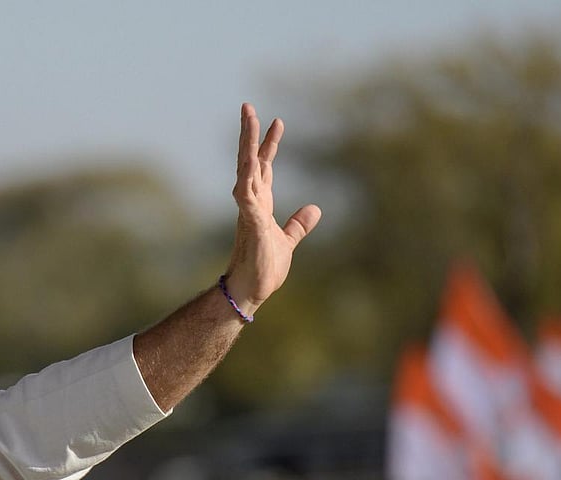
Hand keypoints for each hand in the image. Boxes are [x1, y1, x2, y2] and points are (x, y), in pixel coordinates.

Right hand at [225, 103, 321, 314]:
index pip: (264, 167)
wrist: (250, 291)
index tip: (276, 121)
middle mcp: (251, 203)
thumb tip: (315, 209)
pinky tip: (248, 165)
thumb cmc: (264, 269)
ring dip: (246, 147)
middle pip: (249, 161)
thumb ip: (299, 225)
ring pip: (246, 172)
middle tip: (248, 107)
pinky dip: (247, 182)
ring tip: (248, 122)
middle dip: (249, 134)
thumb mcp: (287, 241)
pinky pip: (246, 199)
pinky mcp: (249, 225)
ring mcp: (248, 212)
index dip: (269, 144)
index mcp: (260, 205)